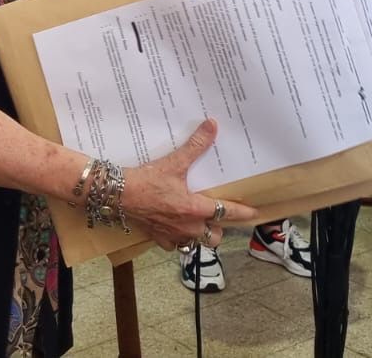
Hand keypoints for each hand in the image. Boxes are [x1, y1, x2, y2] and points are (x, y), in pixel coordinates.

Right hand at [123, 119, 255, 250]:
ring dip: (201, 236)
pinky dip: (178, 239)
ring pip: (196, 244)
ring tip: (200, 224)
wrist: (118, 195)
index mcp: (195, 209)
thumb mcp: (174, 162)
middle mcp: (187, 226)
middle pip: (215, 236)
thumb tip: (212, 126)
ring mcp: (173, 236)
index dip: (242, 213)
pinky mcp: (158, 238)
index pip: (226, 213)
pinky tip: (176, 228)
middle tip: (220, 217)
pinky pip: (174, 245)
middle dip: (219, 229)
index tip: (253, 214)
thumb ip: (196, 145)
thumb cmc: (147, 181)